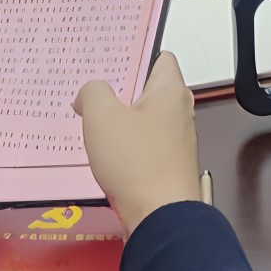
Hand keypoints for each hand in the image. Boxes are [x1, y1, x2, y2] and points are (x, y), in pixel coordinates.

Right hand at [77, 54, 208, 224]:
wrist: (159, 215)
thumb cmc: (139, 165)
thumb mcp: (102, 117)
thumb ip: (93, 93)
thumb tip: (90, 92)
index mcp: (171, 91)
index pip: (160, 57)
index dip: (135, 54)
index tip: (111, 58)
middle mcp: (180, 112)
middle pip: (148, 89)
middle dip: (121, 92)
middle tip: (94, 94)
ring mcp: (176, 139)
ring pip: (144, 119)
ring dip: (121, 121)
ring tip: (95, 124)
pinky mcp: (167, 163)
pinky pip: (143, 144)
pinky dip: (126, 145)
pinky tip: (107, 154)